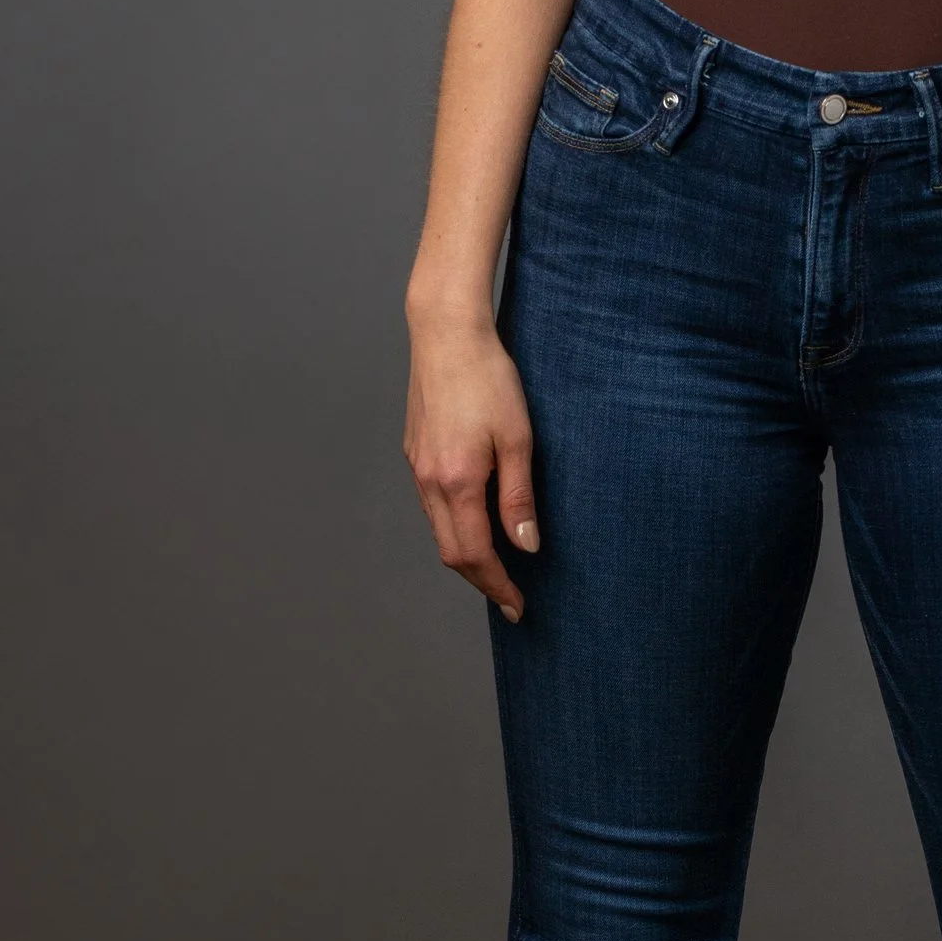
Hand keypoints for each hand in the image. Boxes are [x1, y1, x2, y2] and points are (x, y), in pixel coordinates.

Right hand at [405, 316, 539, 619]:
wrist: (447, 334)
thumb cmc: (488, 378)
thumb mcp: (518, 439)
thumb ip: (519, 498)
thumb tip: (526, 547)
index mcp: (456, 482)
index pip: (474, 555)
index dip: (497, 586)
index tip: (518, 606)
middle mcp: (429, 481)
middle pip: (450, 552)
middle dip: (482, 580)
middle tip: (511, 597)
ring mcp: (417, 467)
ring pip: (438, 530)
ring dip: (467, 555)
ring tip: (499, 567)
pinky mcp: (415, 452)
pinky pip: (432, 506)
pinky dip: (454, 526)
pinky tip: (475, 522)